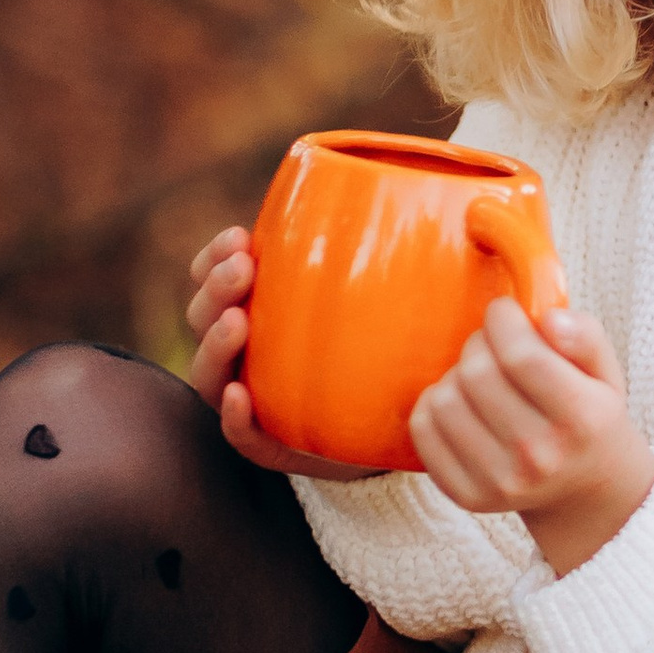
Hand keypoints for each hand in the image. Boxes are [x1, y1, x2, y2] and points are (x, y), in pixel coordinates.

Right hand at [183, 227, 379, 484]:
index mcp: (259, 310)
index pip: (214, 278)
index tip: (239, 236)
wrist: (395, 428)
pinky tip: (241, 395)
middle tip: (242, 268)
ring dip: (217, 344)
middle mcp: (243, 352)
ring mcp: (250, 400)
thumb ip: (388, 260)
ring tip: (237, 322)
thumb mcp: (382, 300)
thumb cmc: (382, 350)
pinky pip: (240, 434)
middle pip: (204, 317)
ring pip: (209, 372)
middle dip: (216, 288)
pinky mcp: (268, 444)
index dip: (215, 257)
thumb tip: (449, 208)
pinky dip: (234, 415)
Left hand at [412, 295, 653, 579]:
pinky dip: (433, 405)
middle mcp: (540, 457)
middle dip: (480, 343)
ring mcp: (500, 483)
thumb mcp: (606, 372)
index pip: (523, 357)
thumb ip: (584, 336)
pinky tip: (461, 404)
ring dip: (456, 375)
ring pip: (444, 400)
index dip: (503, 320)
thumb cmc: (591, 417)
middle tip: (494, 345)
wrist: (586, 490)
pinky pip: (423, 431)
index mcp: (582, 420)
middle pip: (478, 374)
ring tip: (479, 378)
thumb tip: (548, 319)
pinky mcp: (468, 495)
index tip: (504, 312)